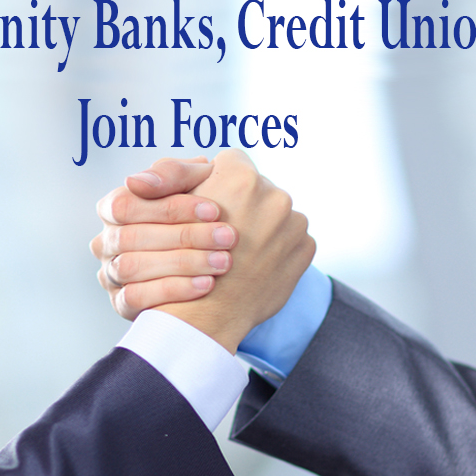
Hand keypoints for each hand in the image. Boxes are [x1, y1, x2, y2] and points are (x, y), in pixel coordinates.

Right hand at [90, 157, 238, 320]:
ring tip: (223, 262)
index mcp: (114, 208)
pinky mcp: (120, 303)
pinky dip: (173, 290)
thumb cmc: (199, 213)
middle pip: (130, 237)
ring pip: (132, 268)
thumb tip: (137, 181)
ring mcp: (110, 274)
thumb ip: (172, 173)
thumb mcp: (193, 185)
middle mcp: (106, 241)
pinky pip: (136, 298)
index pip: (126, 205)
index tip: (214, 210)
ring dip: (182, 264)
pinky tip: (207, 284)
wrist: (215, 260)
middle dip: (184, 236)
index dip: (169, 208)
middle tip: (227, 237)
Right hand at [157, 150, 314, 352]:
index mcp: (240, 178)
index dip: (217, 181)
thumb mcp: (170, 209)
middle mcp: (273, 194)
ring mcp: (293, 222)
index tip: (209, 205)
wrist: (206, 315)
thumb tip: (203, 159)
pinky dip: (278, 249)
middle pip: (257, 187)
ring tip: (240, 252)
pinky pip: (292, 240)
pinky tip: (256, 265)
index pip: (230, 161)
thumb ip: (182, 177)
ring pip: (276, 214)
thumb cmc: (182, 261)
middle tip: (224, 232)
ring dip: (263, 227)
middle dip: (244, 205)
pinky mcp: (305, 248)